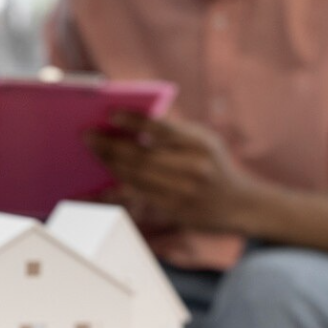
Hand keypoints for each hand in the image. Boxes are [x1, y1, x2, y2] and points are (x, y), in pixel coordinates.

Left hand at [85, 110, 253, 231]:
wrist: (239, 204)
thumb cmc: (214, 165)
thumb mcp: (205, 140)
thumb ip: (175, 132)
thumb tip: (132, 123)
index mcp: (200, 145)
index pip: (161, 130)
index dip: (134, 122)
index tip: (111, 114)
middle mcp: (192, 169)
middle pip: (141, 157)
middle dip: (111, 146)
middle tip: (88, 136)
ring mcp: (182, 194)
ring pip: (135, 179)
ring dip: (109, 165)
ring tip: (92, 153)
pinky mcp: (173, 212)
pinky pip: (136, 202)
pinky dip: (111, 195)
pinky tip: (91, 191)